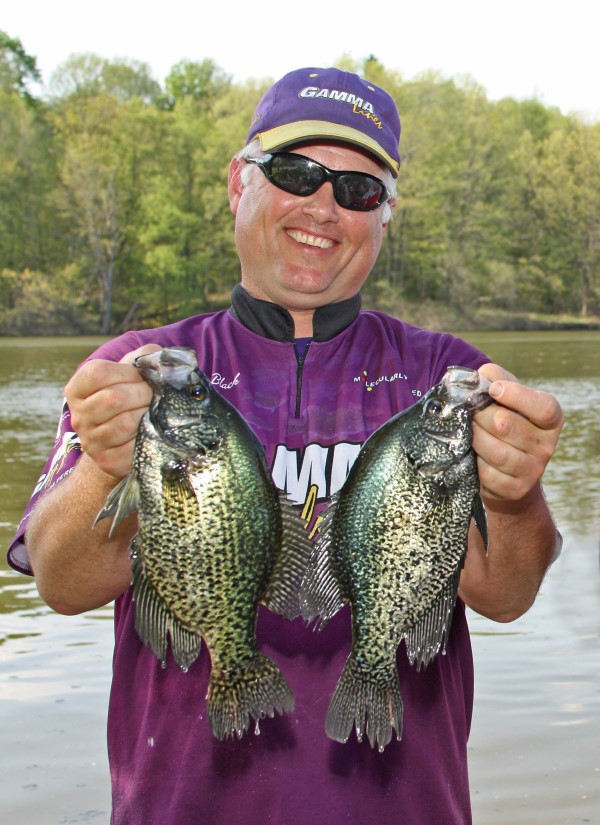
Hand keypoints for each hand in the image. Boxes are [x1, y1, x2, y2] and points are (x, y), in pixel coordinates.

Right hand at [65, 344, 161, 478]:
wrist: (124, 438)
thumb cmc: (130, 396)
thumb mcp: (131, 372)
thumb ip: (143, 357)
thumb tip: (157, 359)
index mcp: (77, 389)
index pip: (98, 373)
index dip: (127, 372)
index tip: (141, 377)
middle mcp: (78, 416)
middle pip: (113, 398)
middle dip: (143, 394)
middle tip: (154, 396)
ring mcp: (91, 441)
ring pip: (125, 424)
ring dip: (147, 415)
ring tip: (153, 412)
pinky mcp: (107, 461)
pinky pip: (132, 447)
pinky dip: (148, 437)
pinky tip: (150, 431)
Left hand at [473, 364, 563, 503]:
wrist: (505, 470)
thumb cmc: (503, 424)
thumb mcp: (504, 398)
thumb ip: (495, 379)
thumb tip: (479, 376)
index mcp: (550, 420)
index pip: (543, 408)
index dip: (517, 396)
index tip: (493, 389)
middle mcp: (546, 446)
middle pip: (506, 425)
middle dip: (480, 414)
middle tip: (467, 410)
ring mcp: (532, 471)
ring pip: (495, 451)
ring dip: (474, 437)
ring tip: (465, 429)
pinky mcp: (514, 489)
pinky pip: (487, 473)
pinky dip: (473, 461)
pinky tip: (470, 453)